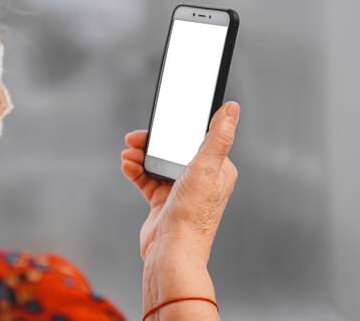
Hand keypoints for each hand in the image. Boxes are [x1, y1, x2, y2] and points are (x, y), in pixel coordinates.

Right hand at [121, 102, 239, 263]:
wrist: (171, 251)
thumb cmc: (192, 214)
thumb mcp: (206, 168)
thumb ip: (218, 136)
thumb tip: (232, 108)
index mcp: (216, 169)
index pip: (194, 138)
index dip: (174, 128)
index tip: (158, 122)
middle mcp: (200, 179)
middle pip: (171, 150)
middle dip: (151, 143)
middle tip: (133, 139)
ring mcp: (180, 190)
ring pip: (156, 163)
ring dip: (140, 157)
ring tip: (128, 156)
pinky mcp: (162, 201)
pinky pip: (146, 179)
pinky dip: (135, 172)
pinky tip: (127, 167)